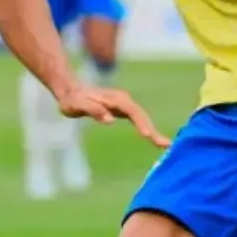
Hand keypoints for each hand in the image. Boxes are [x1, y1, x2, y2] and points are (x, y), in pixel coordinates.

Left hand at [55, 84, 171, 148]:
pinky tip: (155, 139)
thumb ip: (92, 109)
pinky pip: (138, 119)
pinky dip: (147, 128)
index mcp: (112, 99)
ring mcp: (124, 104)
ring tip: (165, 144)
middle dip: (152, 128)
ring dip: (153, 130)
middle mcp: (122, 99)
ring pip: (141, 117)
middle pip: (140, 114)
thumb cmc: (72, 101)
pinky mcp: (124, 109)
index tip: (148, 135)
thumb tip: (109, 119)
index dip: (141, 122)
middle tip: (164, 144)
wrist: (71, 91)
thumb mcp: (75, 105)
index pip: (131, 110)